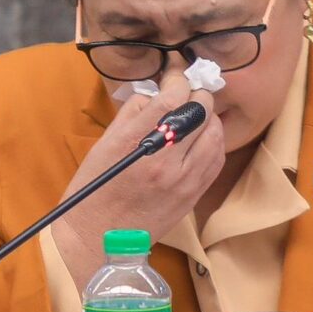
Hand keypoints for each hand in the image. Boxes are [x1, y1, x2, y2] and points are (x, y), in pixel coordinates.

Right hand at [51, 72, 225, 289]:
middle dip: (196, 94)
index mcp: (138, 142)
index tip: (175, 73)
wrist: (97, 238)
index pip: (175, 95)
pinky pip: (217, 158)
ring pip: (215, 132)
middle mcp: (166, 159)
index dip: (178, 77)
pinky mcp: (194, 195)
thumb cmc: (95, 187)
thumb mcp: (105, 142)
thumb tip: (158, 92)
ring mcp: (184, 179)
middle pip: (202, 110)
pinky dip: (214, 141)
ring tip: (195, 115)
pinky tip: (202, 138)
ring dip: (209, 117)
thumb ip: (133, 111)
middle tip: (186, 92)